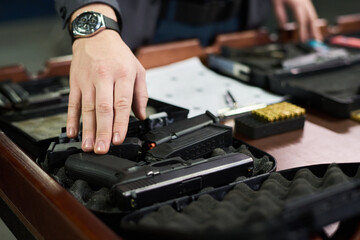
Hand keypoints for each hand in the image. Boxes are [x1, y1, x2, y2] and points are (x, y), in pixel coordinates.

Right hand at [67, 6, 147, 153]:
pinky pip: (73, 103)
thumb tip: (142, 115)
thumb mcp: (137, 70)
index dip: (120, 123)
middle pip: (103, 108)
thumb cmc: (118, 54)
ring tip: (88, 146)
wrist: (96, 36)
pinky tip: (72, 132)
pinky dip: (71, 119)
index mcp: (123, 75)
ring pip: (87, 108)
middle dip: (102, 131)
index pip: (122, 103)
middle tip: (102, 149)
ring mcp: (87, 80)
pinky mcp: (75, 82)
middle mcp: (104, 77)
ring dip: (87, 129)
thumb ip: (141, 94)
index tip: (118, 139)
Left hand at [272, 0, 322, 41]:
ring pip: (313, 15)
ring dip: (314, 27)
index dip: (302, 31)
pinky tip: (312, 29)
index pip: (301, 20)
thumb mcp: (276, 3)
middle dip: (314, 31)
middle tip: (316, 41)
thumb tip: (283, 27)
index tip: (302, 40)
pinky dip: (312, 21)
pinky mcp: (306, 1)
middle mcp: (304, 2)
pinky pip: (311, 13)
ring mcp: (306, 1)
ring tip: (317, 37)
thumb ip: (280, 15)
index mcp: (296, 4)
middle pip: (311, 18)